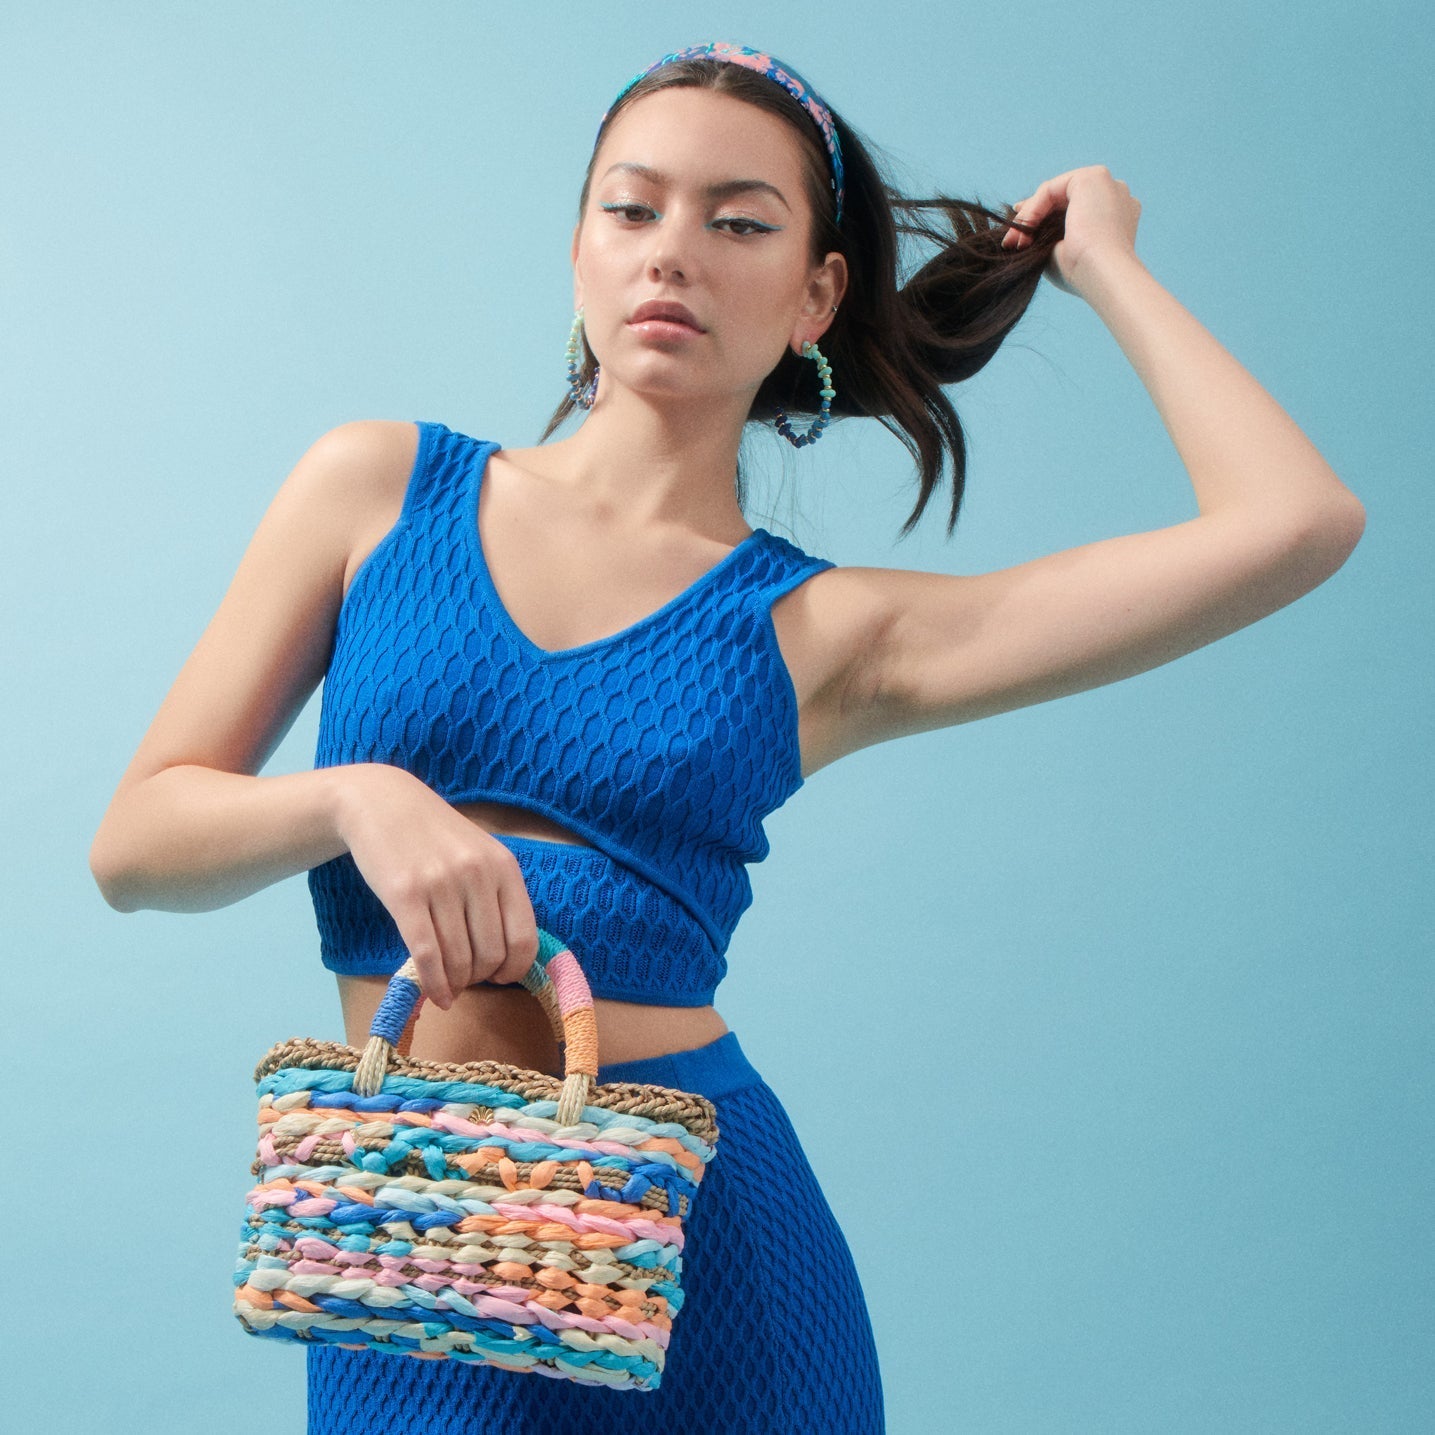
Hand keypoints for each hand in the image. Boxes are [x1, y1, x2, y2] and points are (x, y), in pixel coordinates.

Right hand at [334, 764, 541, 1009]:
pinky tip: (435, 994)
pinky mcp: (405, 895)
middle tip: (467, 979)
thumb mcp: (479, 853)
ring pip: (458, 960)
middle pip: (491, 955)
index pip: (524, 938)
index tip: (502, 978)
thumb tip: (509, 955)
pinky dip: (433, 983)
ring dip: (455, 984)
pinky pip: (426, 955)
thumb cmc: (434, 834)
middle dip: (480, 978)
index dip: (515, 969)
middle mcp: (478, 875)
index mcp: (504, 867)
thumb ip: (497, 894)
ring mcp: (441, 884)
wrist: (382, 802)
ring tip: (449, 985)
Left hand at [1001, 164, 1141, 296]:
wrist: (1102, 272)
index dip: (1045, 217)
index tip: (1021, 232)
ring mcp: (1106, 183)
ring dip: (1029, 217)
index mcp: (1116, 215)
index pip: (1074, 208)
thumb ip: (1047, 237)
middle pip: (1063, 199)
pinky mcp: (1093, 176)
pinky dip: (1033, 209)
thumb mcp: (1062, 253)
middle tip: (1011, 238)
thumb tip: (1021, 234)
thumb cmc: (1085, 273)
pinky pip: (1051, 189)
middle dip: (1033, 216)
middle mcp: (1114, 195)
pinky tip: (1025, 228)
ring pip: (1054, 194)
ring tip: (1014, 242)